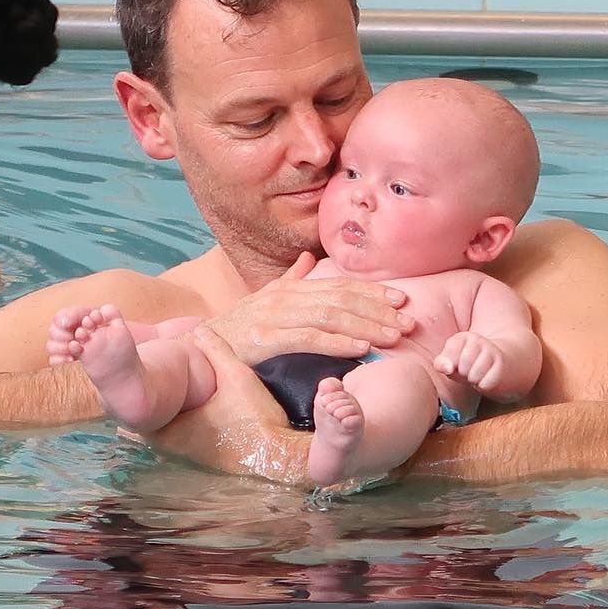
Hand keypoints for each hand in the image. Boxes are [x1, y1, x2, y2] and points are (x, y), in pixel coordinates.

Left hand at [145, 326, 307, 482]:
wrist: (278, 456)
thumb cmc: (254, 419)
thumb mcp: (236, 377)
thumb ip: (216, 351)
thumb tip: (199, 330)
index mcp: (173, 431)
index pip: (137, 418)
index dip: (135, 399)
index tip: (133, 384)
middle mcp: (175, 448)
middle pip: (150, 426)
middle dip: (151, 407)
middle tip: (150, 386)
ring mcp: (190, 457)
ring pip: (167, 434)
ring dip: (167, 417)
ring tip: (168, 396)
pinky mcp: (205, 460)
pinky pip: (183, 440)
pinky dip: (182, 426)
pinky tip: (195, 413)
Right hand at [203, 252, 414, 364]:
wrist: (198, 347)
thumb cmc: (235, 328)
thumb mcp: (263, 300)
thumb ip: (288, 279)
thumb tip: (305, 259)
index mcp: (290, 288)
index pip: (340, 286)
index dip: (373, 292)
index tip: (402, 300)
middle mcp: (286, 297)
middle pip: (342, 299)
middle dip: (379, 309)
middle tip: (409, 320)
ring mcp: (275, 316)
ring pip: (331, 316)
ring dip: (368, 326)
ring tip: (394, 336)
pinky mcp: (266, 340)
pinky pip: (309, 339)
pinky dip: (338, 342)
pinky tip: (362, 349)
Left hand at [434, 332, 504, 393]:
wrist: (501, 364)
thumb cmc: (472, 365)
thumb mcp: (453, 362)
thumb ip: (441, 363)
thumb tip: (447, 368)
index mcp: (462, 337)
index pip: (448, 356)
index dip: (451, 367)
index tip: (458, 365)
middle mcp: (478, 340)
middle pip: (462, 366)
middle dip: (464, 374)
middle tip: (470, 371)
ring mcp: (491, 351)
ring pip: (474, 375)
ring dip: (474, 380)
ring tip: (479, 375)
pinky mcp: (502, 365)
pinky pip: (485, 384)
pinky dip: (483, 385)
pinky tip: (487, 378)